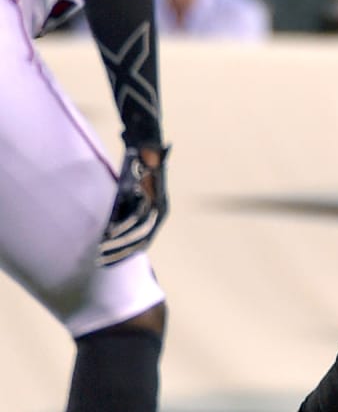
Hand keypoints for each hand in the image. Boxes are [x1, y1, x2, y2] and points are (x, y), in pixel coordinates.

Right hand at [99, 145, 168, 265]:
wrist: (146, 145)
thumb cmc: (137, 172)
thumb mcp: (130, 196)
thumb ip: (124, 213)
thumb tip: (109, 234)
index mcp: (159, 214)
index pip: (144, 242)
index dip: (126, 255)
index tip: (108, 265)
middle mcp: (162, 212)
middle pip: (141, 241)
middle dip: (120, 254)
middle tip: (100, 263)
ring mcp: (159, 203)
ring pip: (138, 231)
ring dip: (119, 242)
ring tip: (100, 250)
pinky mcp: (152, 193)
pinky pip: (136, 215)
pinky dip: (122, 225)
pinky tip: (108, 233)